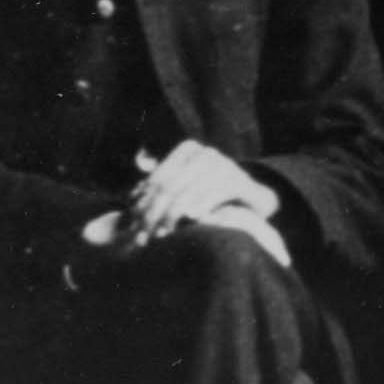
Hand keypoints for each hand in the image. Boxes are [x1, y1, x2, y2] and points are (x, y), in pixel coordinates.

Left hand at [115, 139, 280, 254]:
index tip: (135, 224)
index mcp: (189, 149)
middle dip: (155, 212)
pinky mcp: (239, 180)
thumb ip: (163, 186)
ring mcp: (224, 164)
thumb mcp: (187, 185)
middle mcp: (206, 152)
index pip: (159, 178)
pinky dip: (200, 209)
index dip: (145, 202)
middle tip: (145, 234)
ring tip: (163, 234)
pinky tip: (190, 221)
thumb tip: (132, 196)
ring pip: (188, 193)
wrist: (251, 198)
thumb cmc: (212, 193)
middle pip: (171, 186)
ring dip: (173, 216)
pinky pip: (212, 196)